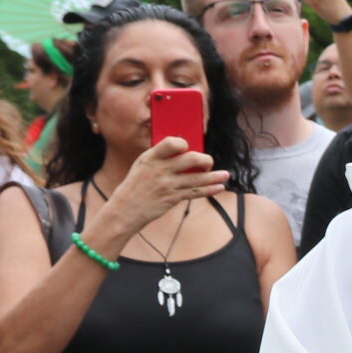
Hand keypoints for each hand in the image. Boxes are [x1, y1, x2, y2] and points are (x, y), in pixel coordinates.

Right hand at [102, 138, 226, 241]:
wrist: (125, 209)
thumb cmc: (136, 185)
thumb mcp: (142, 166)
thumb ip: (161, 157)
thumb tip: (184, 150)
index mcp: (151, 157)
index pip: (171, 143)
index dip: (184, 144)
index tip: (189, 147)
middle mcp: (160, 170)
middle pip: (191, 159)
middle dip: (205, 160)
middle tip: (208, 163)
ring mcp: (167, 185)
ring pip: (197, 179)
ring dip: (214, 177)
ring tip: (226, 175)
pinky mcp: (173, 198)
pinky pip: (196, 193)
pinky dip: (210, 190)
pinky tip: (219, 187)